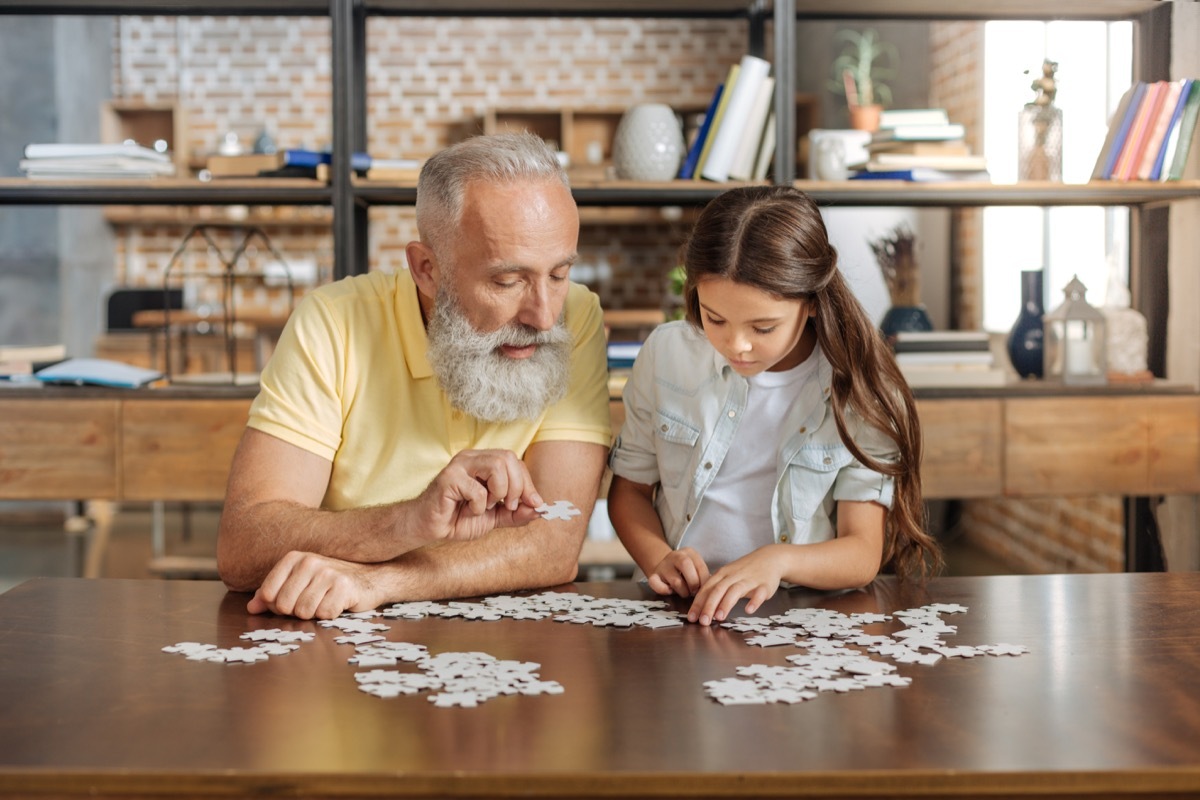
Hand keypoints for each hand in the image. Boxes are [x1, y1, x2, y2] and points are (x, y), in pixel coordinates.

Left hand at [246, 550, 381, 619]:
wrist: (370, 577)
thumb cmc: (329, 583)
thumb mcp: (298, 583)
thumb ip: (272, 594)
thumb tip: (252, 608)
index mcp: (294, 558)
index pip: (268, 594)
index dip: (277, 605)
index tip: (292, 601)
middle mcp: (309, 561)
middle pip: (285, 605)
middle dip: (296, 612)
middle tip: (312, 603)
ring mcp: (327, 572)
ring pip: (304, 611)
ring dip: (315, 614)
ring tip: (325, 602)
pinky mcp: (344, 586)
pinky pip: (324, 614)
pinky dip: (331, 615)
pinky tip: (338, 604)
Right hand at [417, 449, 544, 543]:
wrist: (430, 528)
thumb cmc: (459, 518)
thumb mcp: (496, 517)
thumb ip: (517, 512)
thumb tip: (540, 508)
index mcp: (484, 461)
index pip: (515, 461)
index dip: (528, 483)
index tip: (533, 504)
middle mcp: (473, 457)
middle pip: (508, 458)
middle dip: (517, 487)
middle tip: (509, 506)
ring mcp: (459, 465)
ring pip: (497, 466)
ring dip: (499, 492)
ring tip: (487, 506)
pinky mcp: (449, 478)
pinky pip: (478, 489)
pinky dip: (478, 506)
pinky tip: (467, 510)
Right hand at [647, 547, 709, 597]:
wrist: (665, 566)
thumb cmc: (686, 572)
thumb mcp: (696, 568)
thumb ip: (703, 576)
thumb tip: (710, 590)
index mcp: (689, 552)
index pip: (700, 566)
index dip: (704, 581)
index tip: (703, 588)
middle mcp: (675, 555)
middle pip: (685, 565)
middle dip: (693, 583)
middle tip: (694, 591)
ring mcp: (663, 565)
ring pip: (676, 581)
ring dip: (683, 592)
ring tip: (685, 593)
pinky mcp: (653, 575)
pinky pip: (656, 584)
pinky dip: (664, 590)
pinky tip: (670, 591)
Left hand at [688, 546, 785, 625]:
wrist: (770, 558)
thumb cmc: (745, 570)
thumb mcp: (727, 576)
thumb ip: (715, 589)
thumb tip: (700, 607)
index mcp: (722, 574)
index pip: (707, 589)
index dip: (698, 603)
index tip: (691, 617)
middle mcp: (734, 576)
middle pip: (718, 590)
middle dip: (709, 606)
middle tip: (703, 621)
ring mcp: (749, 579)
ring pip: (735, 591)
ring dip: (726, 604)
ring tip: (719, 617)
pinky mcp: (764, 585)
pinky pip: (759, 593)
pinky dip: (754, 601)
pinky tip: (749, 610)